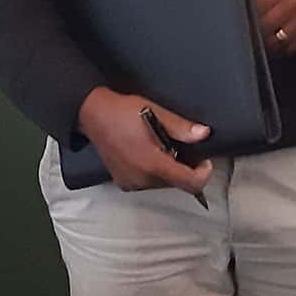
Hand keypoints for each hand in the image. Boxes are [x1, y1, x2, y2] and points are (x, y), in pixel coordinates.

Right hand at [76, 88, 213, 193]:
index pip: (190, 183)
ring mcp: (131, 183)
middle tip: (180, 146)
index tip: (204, 160)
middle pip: (177, 184)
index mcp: (152, 164)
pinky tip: (148, 153)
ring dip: (169, 170)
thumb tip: (203, 134)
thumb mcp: (156, 113)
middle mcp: (142, 179)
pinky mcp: (124, 183)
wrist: (92, 115)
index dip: (203, 173)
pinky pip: (148, 183)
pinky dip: (154, 172)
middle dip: (185, 168)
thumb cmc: (122, 112)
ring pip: (163, 184)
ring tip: (161, 147)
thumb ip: (181, 128)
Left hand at [249, 0, 295, 56]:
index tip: (239, 21)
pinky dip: (283, 47)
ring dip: (266, 43)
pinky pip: (295, 47)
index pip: (255, 11)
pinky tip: (277, 40)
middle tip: (248, 32)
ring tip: (260, 38)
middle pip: (265, 28)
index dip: (244, 18)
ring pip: (279, 42)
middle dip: (253, 31)